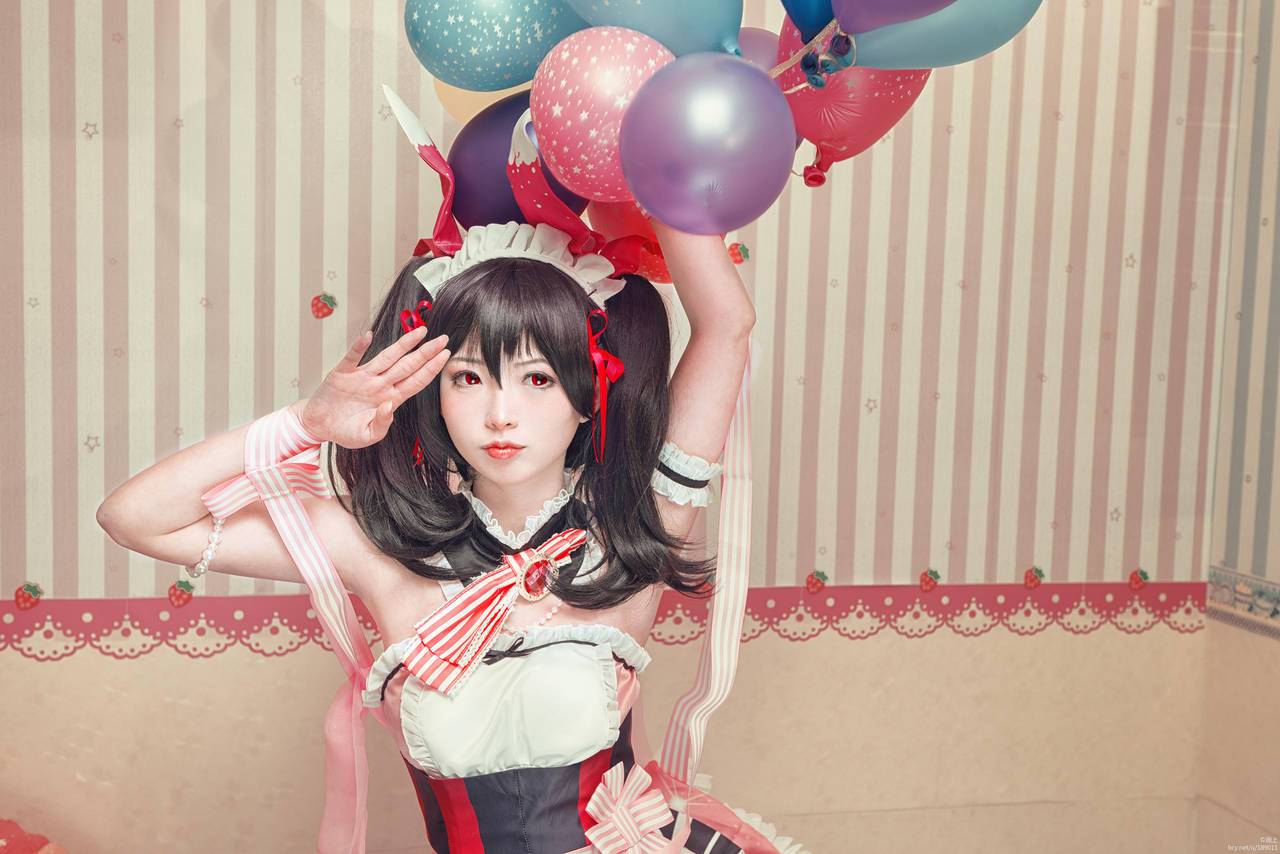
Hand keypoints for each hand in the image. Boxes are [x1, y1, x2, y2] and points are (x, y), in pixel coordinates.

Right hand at [301, 327, 449, 448]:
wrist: (319, 425)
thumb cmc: (345, 430)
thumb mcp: (367, 435)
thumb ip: (382, 423)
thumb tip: (390, 406)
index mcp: (389, 399)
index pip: (416, 381)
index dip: (431, 369)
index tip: (445, 356)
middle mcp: (380, 384)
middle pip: (407, 365)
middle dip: (426, 352)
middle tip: (444, 339)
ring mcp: (363, 377)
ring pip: (386, 357)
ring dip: (403, 344)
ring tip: (420, 331)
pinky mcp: (342, 373)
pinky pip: (352, 358)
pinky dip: (359, 347)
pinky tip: (368, 336)